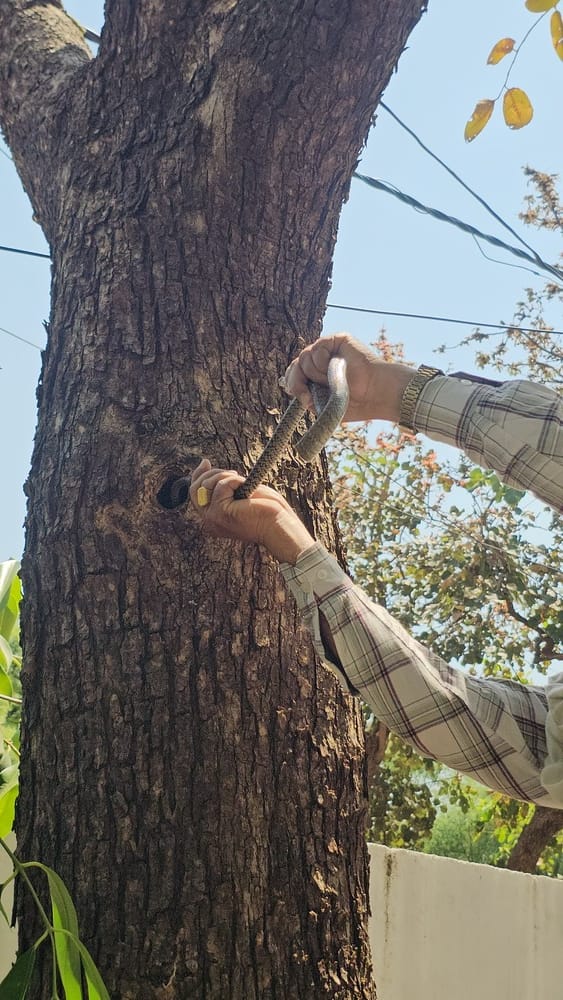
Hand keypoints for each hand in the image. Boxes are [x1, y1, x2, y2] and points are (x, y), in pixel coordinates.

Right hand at [189, 460, 314, 563]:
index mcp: (214, 520)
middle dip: (211, 474)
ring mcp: (213, 518)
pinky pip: (222, 484)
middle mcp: (209, 521)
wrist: (280, 528)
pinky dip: (236, 480)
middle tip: (233, 473)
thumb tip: (213, 469)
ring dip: (226, 476)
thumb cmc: (268, 513)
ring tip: (245, 484)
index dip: (198, 476)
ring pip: (207, 485)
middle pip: (194, 490)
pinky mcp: (221, 512)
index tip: (206, 463)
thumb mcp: (243, 496)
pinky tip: (247, 488)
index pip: (195, 496)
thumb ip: (226, 488)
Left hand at [282, 333, 413, 422]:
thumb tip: (292, 390)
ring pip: (304, 357)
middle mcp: (321, 360)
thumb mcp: (325, 407)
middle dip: (298, 381)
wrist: (374, 394)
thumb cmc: (355, 403)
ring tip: (334, 381)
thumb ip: (307, 398)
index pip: (294, 373)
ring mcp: (328, 349)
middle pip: (295, 364)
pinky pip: (316, 348)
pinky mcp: (337, 340)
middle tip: (309, 395)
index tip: (303, 397)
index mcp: (317, 375)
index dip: (293, 383)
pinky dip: (322, 362)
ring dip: (316, 374)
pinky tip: (336, 368)